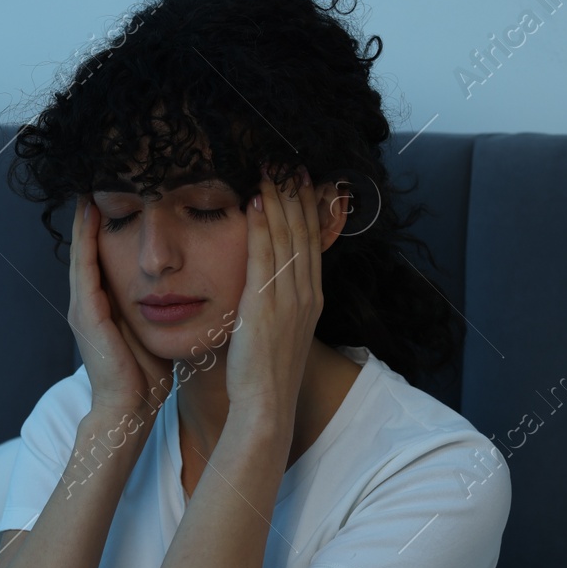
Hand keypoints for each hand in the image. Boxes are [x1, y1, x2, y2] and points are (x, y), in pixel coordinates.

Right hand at [68, 193, 176, 419]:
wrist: (130, 410)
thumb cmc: (147, 377)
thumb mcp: (155, 330)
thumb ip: (160, 306)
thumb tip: (186, 284)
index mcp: (105, 306)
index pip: (104, 255)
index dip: (109, 226)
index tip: (121, 194)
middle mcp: (89, 301)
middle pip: (88, 246)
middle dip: (91, 214)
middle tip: (96, 177)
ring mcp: (84, 306)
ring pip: (82, 250)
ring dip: (85, 217)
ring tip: (89, 184)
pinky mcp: (87, 312)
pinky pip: (84, 266)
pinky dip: (85, 238)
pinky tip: (90, 212)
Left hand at [223, 164, 323, 426]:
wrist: (266, 405)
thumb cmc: (265, 375)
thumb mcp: (280, 333)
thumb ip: (278, 305)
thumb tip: (266, 285)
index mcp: (311, 299)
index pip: (311, 244)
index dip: (307, 210)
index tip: (301, 181)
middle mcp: (306, 294)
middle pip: (304, 233)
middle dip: (297, 195)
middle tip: (289, 162)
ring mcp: (289, 298)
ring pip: (287, 238)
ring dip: (280, 200)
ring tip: (272, 170)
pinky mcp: (266, 304)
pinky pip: (265, 256)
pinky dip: (262, 227)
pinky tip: (255, 202)